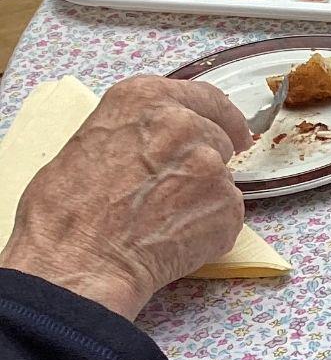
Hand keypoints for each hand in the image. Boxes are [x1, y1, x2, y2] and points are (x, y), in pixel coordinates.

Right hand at [0, 76, 249, 317]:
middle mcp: (184, 124)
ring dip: (204, 197)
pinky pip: (226, 214)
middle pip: (218, 138)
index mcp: (145, 99)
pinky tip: (173, 240)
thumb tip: (157, 143)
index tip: (233, 131)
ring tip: (161, 221)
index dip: (221, 116)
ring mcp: (210, 164)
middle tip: (178, 190)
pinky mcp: (227, 204)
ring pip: (222, 178)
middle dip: (205, 162)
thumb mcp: (91, 144)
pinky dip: (209, 228)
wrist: (78, 262)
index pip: (205, 97)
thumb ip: (137, 133)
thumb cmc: (67, 211)